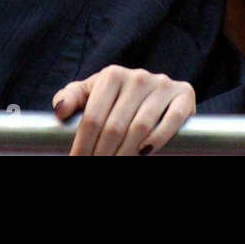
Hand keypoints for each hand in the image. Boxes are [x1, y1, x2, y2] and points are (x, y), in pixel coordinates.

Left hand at [52, 65, 194, 154]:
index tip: (77, 162)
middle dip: (102, 155)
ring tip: (116, 166)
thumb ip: (71, 98)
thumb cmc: (115, 98)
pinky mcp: (184, 95)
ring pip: (140, 127)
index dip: (83, 145)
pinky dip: (158, 139)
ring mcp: (162, 85)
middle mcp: (138, 77)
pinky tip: (144, 153)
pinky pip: (171, 120)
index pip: (93, 117)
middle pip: (115, 126)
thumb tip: (60, 109)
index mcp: (112, 75)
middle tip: (95, 168)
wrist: (155, 92)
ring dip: (126, 153)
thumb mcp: (91, 94)